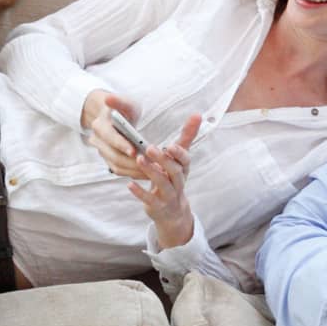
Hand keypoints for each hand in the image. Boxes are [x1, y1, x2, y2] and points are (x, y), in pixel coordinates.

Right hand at [80, 89, 148, 177]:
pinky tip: (148, 173)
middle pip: (114, 155)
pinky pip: (119, 170)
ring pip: (116, 165)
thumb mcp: (125, 103)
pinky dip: (133, 173)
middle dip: (132, 162)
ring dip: (134, 170)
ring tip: (152, 170)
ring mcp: (102, 152)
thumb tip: (108, 98)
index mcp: (100, 125)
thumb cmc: (123, 109)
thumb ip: (119, 101)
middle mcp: (97, 141)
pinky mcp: (108, 160)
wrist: (114, 117)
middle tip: (150, 165)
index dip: (121, 145)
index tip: (135, 152)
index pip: (110, 137)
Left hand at [129, 116, 202, 247]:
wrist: (173, 211)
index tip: (171, 145)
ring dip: (151, 171)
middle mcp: (178, 182)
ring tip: (139, 159)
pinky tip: (129, 184)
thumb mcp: (180, 158)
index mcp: (183, 169)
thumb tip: (197, 114)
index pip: (185, 160)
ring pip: (163, 184)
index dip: (179, 153)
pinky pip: (150, 200)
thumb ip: (186, 136)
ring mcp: (169, 196)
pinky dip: (140, 192)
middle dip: (163, 160)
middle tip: (149, 147)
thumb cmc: (173, 177)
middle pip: (175, 171)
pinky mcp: (157, 206)